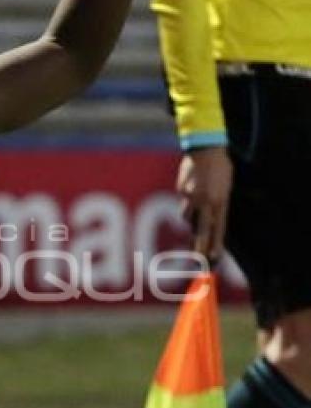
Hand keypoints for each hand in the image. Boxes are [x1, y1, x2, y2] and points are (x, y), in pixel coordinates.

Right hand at [177, 146, 233, 261]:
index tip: (214, 259)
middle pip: (201, 230)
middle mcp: (205, 202)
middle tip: (198, 261)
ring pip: (187, 217)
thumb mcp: (226, 187)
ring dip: (191, 218)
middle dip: (200, 247)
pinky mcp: (180, 190)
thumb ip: (218, 205)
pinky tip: (192, 187)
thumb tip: (208, 221)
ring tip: (196, 206)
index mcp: (220, 201)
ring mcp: (190, 197)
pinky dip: (187, 200)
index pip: (218, 229)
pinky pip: (183, 202)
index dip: (216, 245)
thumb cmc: (220, 167)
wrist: (205, 147)